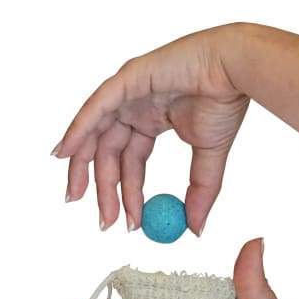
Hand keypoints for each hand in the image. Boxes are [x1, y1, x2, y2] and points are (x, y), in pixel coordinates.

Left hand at [53, 24, 247, 233]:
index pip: (131, 162)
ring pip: (94, 132)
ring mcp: (128, 92)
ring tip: (74, 196)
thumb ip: (199, 192)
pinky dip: (77, 130)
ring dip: (81, 165)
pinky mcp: (127, 79)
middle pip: (108, 152)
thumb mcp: (208, 157)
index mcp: (153, 121)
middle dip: (103, 188)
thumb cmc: (224, 102)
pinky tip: (64, 154)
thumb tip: (195, 227)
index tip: (129, 223)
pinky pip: (95, 108)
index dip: (128, 194)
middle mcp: (136, 108)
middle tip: (104, 221)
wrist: (233, 71)